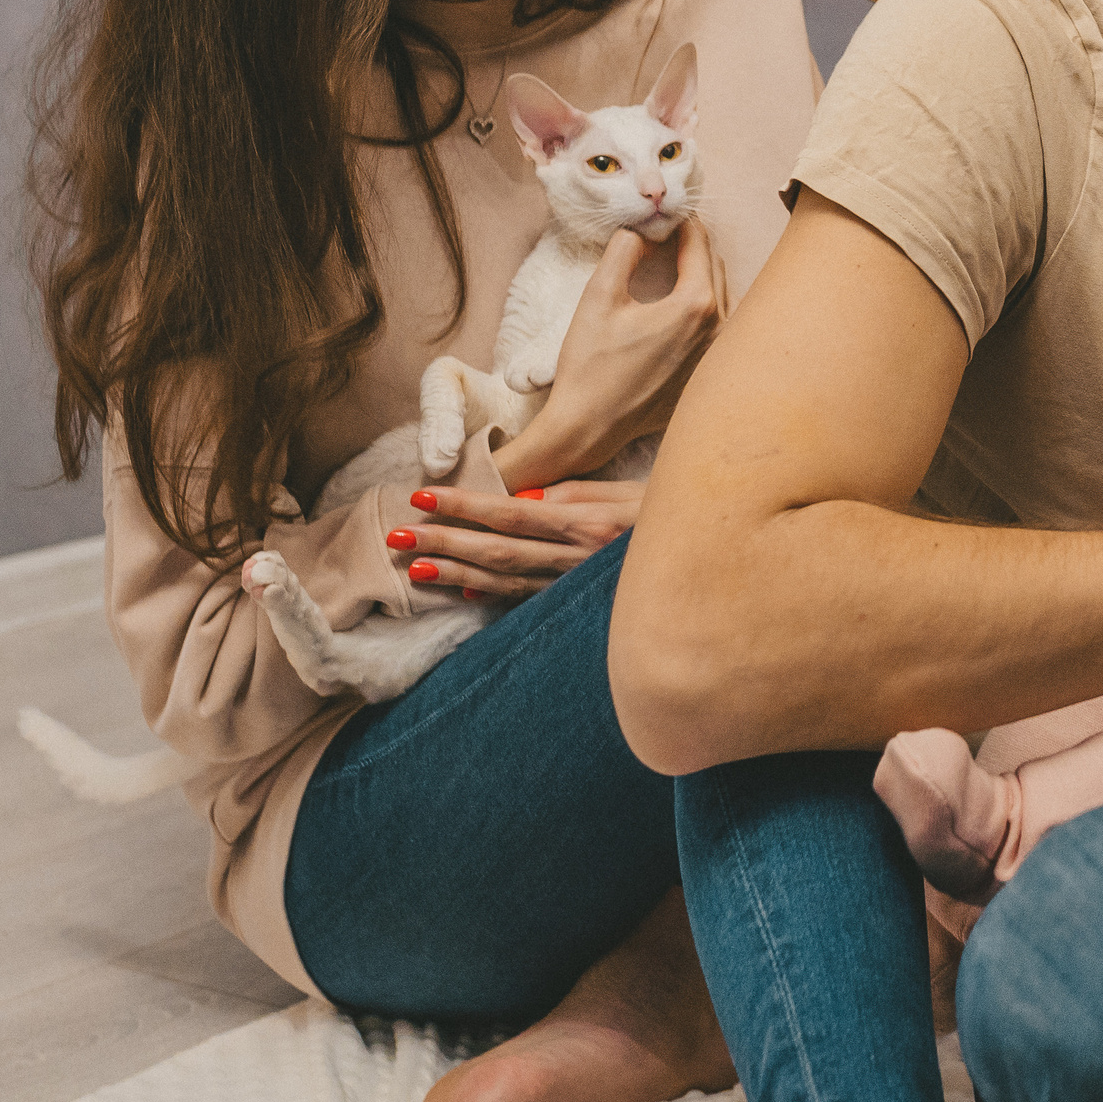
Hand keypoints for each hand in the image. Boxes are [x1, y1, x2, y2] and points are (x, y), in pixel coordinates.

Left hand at [388, 479, 648, 597]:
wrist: (705, 561)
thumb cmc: (670, 516)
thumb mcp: (628, 495)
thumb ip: (575, 495)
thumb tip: (520, 497)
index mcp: (588, 526)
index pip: (512, 513)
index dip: (465, 506)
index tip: (423, 497)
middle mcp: (577, 561)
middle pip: (498, 551)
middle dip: (444, 542)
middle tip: (397, 534)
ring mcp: (575, 589)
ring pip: (505, 582)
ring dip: (456, 573)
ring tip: (414, 566)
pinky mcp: (577, 606)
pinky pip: (529, 602)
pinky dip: (494, 597)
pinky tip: (464, 591)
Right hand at [516, 219, 718, 480]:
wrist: (587, 429)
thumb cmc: (590, 366)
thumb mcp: (599, 296)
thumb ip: (625, 249)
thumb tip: (643, 229)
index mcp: (696, 305)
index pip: (699, 242)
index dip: (680, 219)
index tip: (663, 210)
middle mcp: (720, 329)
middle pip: (714, 266)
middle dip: (691, 244)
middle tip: (663, 230)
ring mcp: (719, 355)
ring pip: (720, 295)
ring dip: (698, 273)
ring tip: (668, 261)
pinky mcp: (710, 374)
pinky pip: (717, 326)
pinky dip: (701, 306)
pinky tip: (673, 304)